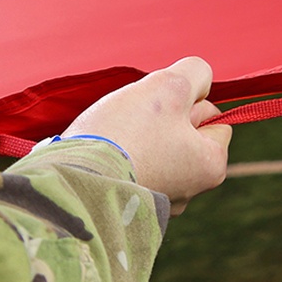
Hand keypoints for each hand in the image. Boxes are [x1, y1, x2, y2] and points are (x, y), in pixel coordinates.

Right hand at [63, 58, 230, 213]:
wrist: (68, 182)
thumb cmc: (126, 133)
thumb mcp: (171, 85)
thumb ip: (196, 74)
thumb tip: (201, 82)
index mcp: (210, 168)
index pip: (213, 117)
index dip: (186, 104)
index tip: (161, 114)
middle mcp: (189, 193)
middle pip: (184, 134)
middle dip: (162, 122)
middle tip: (135, 127)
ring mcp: (156, 204)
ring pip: (155, 149)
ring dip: (139, 138)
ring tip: (117, 142)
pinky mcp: (124, 207)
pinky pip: (130, 169)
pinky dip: (120, 158)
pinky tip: (104, 158)